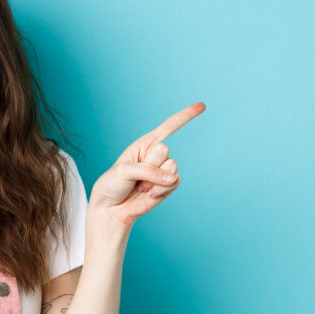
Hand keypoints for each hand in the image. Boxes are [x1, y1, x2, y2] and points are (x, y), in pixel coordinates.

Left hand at [89, 102, 205, 227]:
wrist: (112, 207)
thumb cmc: (113, 184)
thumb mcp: (124, 170)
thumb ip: (148, 170)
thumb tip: (172, 179)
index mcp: (145, 144)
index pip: (169, 126)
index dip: (185, 116)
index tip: (202, 106)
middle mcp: (156, 156)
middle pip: (164, 150)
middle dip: (149, 164)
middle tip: (135, 175)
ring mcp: (163, 171)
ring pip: (172, 167)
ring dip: (154, 179)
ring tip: (140, 186)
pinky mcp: (168, 186)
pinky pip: (174, 182)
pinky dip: (161, 189)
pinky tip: (149, 193)